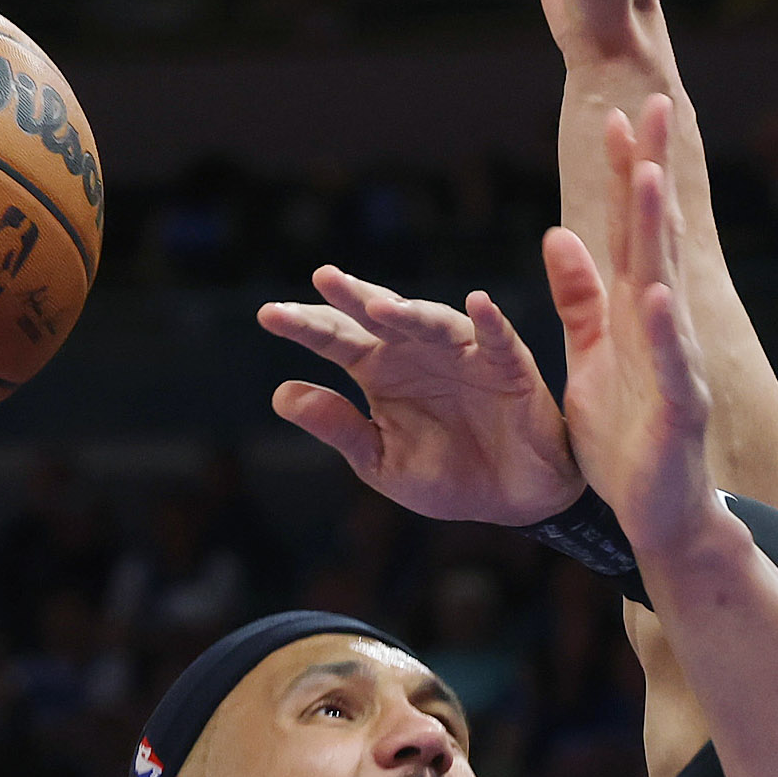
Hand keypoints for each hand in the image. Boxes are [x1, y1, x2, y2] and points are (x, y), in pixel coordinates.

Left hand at [260, 269, 580, 525]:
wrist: (509, 500)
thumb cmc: (445, 475)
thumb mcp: (380, 461)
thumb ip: (337, 427)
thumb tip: (280, 395)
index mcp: (378, 371)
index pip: (335, 340)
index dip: (304, 326)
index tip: (267, 314)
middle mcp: (415, 351)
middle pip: (378, 317)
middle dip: (352, 296)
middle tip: (323, 277)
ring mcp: (461, 353)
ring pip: (432, 322)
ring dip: (409, 311)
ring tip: (381, 307)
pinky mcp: (506, 364)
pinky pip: (497, 337)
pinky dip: (489, 321)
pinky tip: (478, 304)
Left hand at [544, 98, 724, 562]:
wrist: (661, 516)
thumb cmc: (627, 440)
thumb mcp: (590, 360)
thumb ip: (580, 300)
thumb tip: (560, 233)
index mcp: (634, 313)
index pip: (628, 230)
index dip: (623, 174)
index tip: (616, 114)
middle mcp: (661, 326)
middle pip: (655, 237)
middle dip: (652, 173)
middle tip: (654, 105)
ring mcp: (676, 364)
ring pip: (666, 287)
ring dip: (658, 233)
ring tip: (650, 178)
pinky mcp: (679, 410)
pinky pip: (670, 365)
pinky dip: (664, 331)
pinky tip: (656, 294)